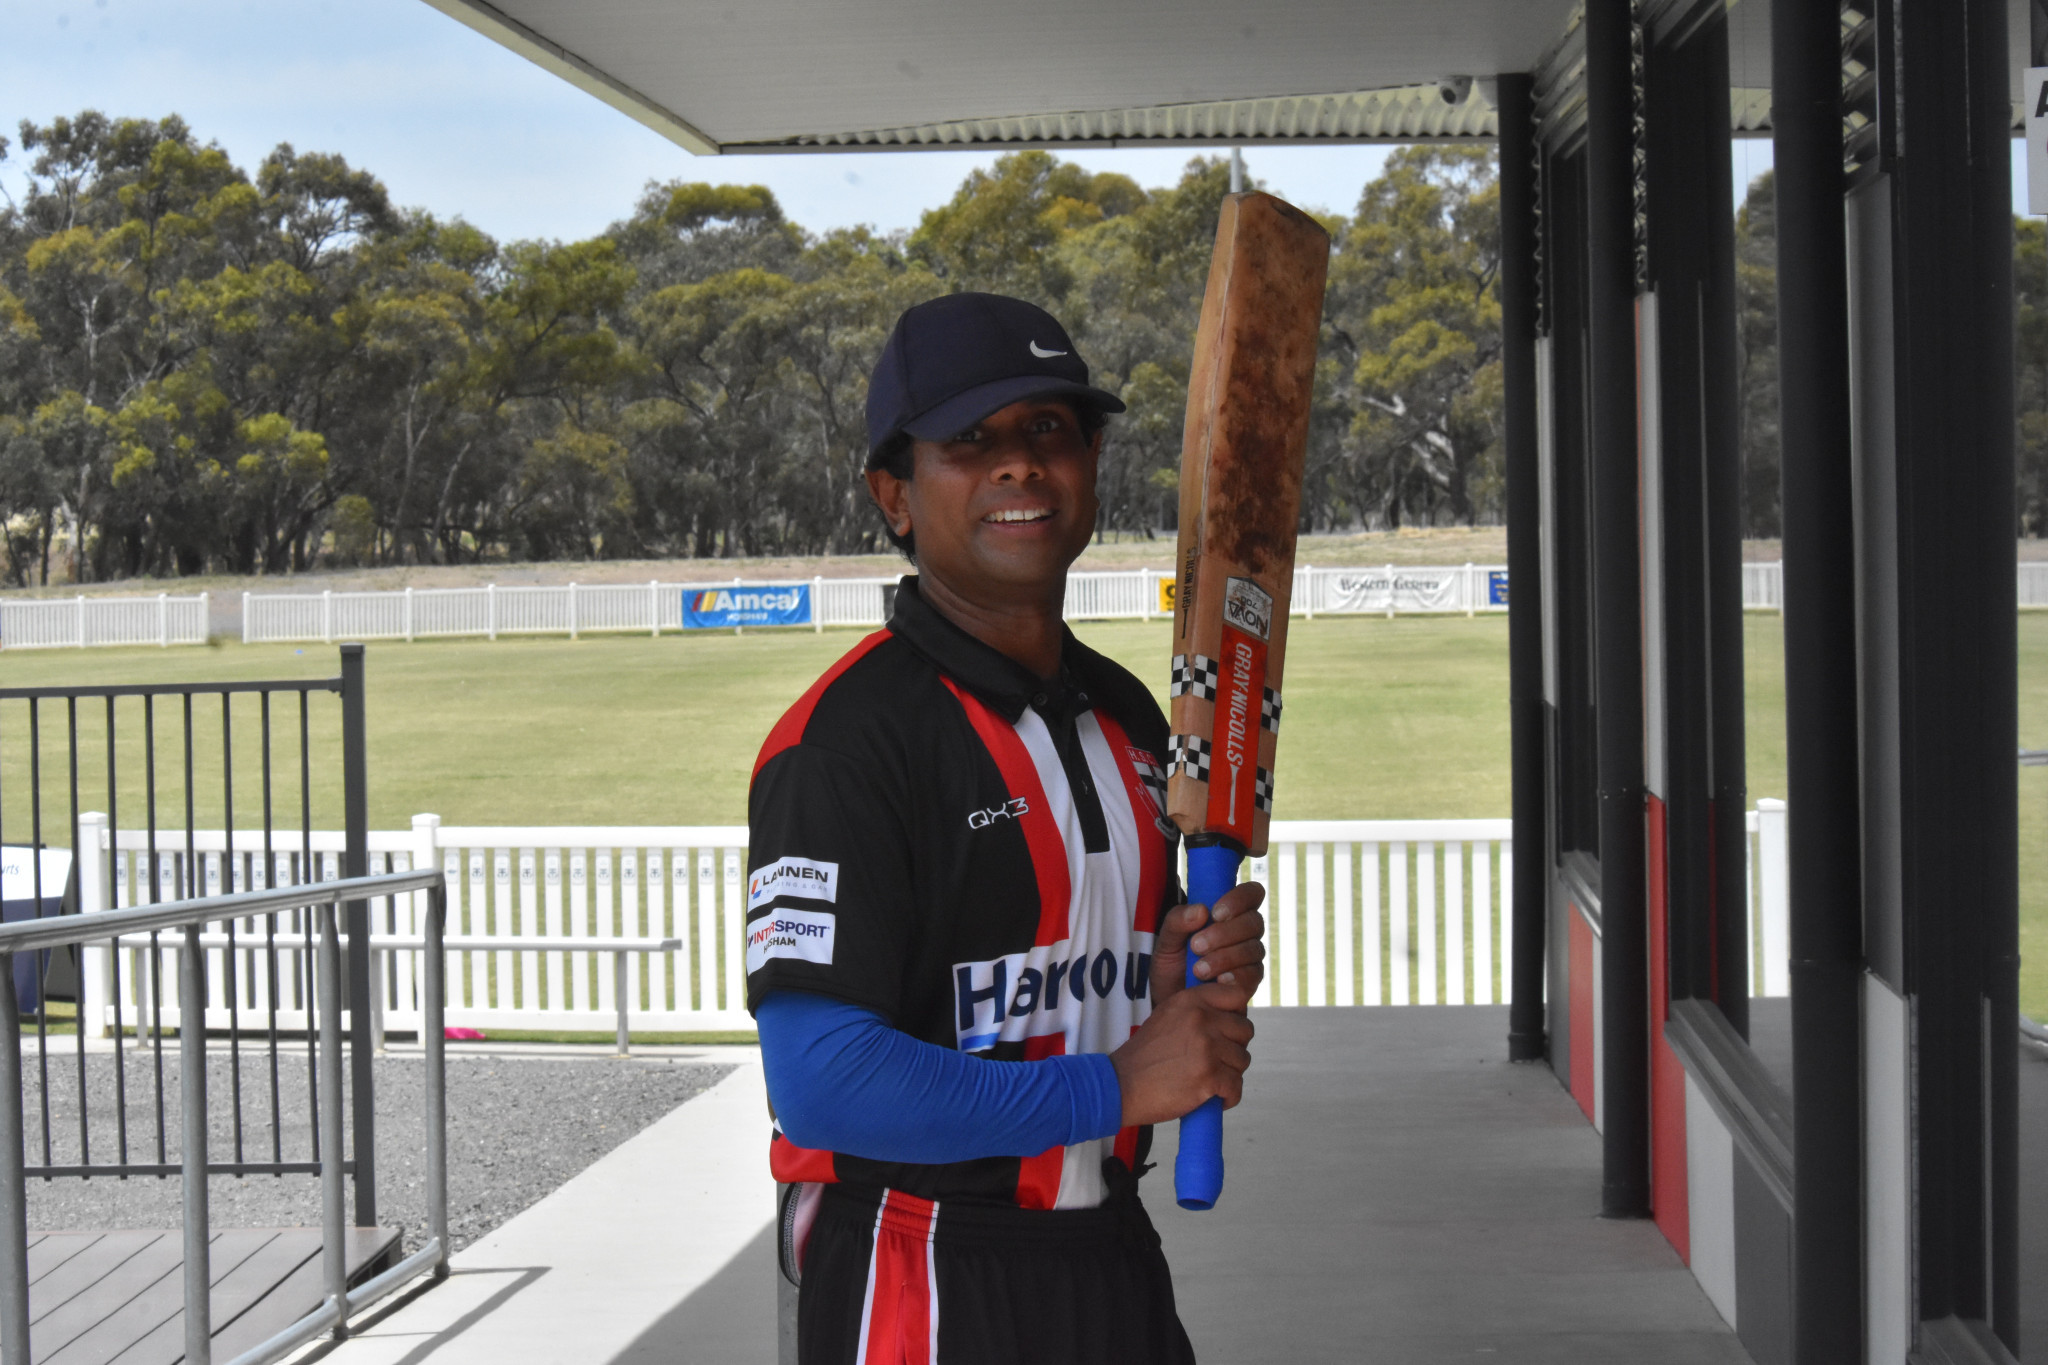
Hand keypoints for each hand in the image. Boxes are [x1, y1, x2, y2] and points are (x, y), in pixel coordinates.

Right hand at [1109, 979, 1255, 1125]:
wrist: (1121, 1085)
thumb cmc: (1144, 1056)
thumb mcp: (1167, 1016)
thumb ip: (1197, 1010)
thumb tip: (1233, 1014)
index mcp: (1191, 1000)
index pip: (1236, 994)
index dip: (1236, 1014)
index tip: (1227, 1030)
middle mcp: (1201, 1019)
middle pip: (1245, 1029)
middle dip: (1234, 1047)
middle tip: (1216, 1061)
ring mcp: (1207, 1048)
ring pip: (1242, 1060)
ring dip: (1230, 1073)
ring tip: (1210, 1080)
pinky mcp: (1209, 1076)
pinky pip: (1236, 1087)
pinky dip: (1228, 1097)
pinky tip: (1213, 1098)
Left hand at [1149, 880, 1265, 1007]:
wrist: (1170, 1002)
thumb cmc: (1172, 966)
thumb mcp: (1166, 940)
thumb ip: (1177, 920)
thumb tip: (1201, 910)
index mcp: (1230, 913)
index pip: (1252, 893)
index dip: (1240, 899)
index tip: (1215, 913)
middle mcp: (1245, 933)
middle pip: (1254, 922)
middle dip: (1224, 933)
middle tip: (1196, 945)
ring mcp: (1250, 958)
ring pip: (1253, 949)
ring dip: (1224, 957)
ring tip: (1198, 969)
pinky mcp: (1250, 983)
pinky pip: (1253, 975)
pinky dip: (1234, 976)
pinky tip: (1217, 982)